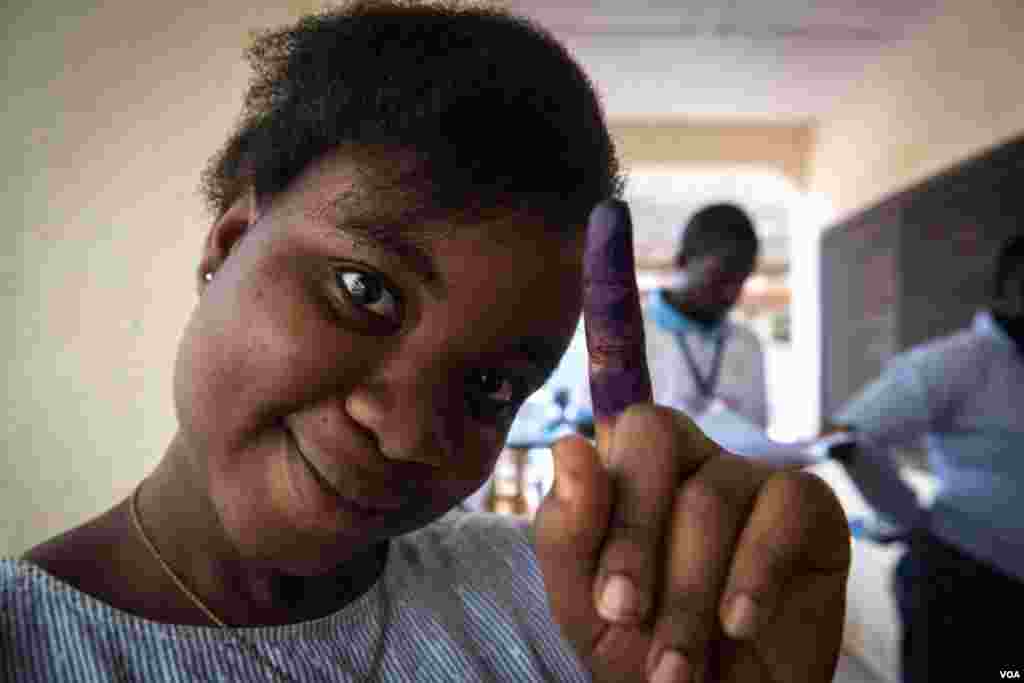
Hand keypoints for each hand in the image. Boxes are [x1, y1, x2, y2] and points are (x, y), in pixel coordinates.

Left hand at [533, 199, 850, 682]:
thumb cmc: (644, 650)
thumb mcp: (583, 602)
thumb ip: (566, 533)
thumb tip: (576, 442)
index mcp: (631, 465)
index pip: (619, 376)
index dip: (612, 293)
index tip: (604, 217)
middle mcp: (690, 454)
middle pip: (651, 438)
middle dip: (629, 538)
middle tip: (622, 616)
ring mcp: (751, 474)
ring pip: (708, 496)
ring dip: (683, 589)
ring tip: (675, 656)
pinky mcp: (808, 507)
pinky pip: (777, 513)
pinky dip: (749, 578)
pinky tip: (741, 625)